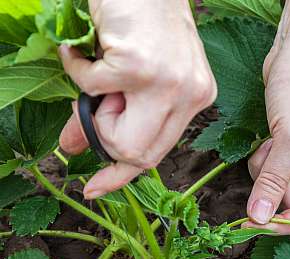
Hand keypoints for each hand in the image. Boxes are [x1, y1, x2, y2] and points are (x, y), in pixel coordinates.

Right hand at [59, 0, 215, 198]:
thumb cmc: (142, 19)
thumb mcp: (136, 74)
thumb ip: (113, 113)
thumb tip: (73, 147)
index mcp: (195, 98)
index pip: (160, 152)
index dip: (124, 175)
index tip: (96, 188)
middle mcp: (190, 95)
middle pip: (141, 155)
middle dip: (107, 140)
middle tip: (99, 103)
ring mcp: (168, 83)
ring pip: (119, 137)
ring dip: (95, 109)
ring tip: (101, 72)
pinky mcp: (140, 67)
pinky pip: (90, 89)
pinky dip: (76, 68)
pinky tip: (85, 49)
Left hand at [245, 2, 289, 233]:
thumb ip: (274, 182)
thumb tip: (259, 219)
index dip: (286, 223)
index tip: (255, 225)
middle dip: (274, 183)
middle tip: (272, 155)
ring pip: (276, 186)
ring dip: (265, 169)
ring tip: (271, 141)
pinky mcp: (289, 149)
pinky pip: (270, 170)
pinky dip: (263, 158)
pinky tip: (268, 136)